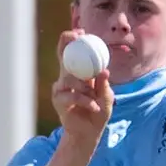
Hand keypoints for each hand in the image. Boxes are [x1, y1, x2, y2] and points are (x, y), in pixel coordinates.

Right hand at [51, 31, 111, 151]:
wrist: (88, 133)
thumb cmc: (98, 113)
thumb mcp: (107, 97)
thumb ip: (104, 84)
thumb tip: (104, 71)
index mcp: (80, 73)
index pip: (74, 53)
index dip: (74, 41)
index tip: (81, 32)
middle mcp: (68, 78)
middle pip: (63, 56)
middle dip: (67, 44)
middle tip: (75, 37)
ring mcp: (61, 89)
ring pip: (69, 77)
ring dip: (84, 87)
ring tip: (94, 97)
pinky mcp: (58, 100)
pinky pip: (71, 95)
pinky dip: (84, 100)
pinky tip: (93, 106)